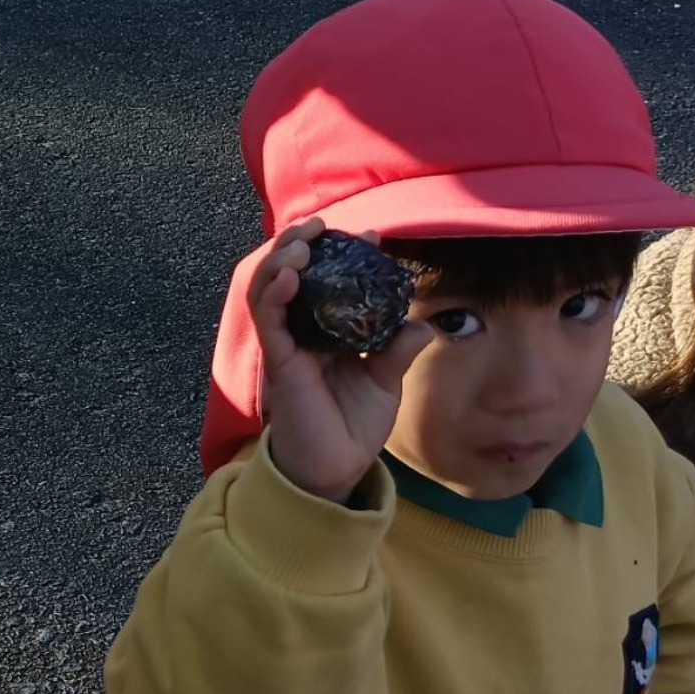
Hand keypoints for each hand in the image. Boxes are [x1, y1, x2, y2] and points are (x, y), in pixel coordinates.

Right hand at [250, 219, 433, 504]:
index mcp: (325, 330)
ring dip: (280, 258)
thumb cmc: (353, 426)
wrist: (335, 468)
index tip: (372, 236)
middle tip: (321, 225)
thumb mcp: (384, 382)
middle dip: (298, 243)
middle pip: (287, 273)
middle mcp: (300, 330)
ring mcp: (285, 342)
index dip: (345, 253)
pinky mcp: (278, 360)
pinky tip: (289, 274)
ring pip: (268, 287)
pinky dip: (273, 291)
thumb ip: (397, 350)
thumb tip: (426, 325)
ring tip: (300, 241)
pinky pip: (268, 318)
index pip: (328, 280)